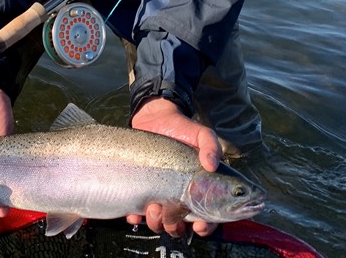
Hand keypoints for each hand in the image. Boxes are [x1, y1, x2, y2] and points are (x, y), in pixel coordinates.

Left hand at [127, 96, 221, 236]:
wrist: (154, 118)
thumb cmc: (181, 129)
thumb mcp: (201, 134)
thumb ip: (211, 145)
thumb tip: (211, 164)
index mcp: (199, 191)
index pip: (207, 219)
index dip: (205, 227)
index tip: (198, 224)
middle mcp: (179, 198)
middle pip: (180, 226)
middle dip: (175, 227)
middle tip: (170, 211)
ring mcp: (159, 196)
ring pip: (159, 223)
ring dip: (157, 222)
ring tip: (153, 207)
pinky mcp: (139, 192)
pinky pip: (136, 214)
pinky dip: (135, 218)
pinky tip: (134, 212)